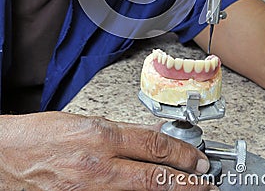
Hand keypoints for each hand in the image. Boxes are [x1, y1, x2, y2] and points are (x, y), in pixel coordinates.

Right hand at [0, 111, 217, 189]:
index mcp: (99, 136)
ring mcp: (89, 190)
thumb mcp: (83, 122)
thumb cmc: (39, 135)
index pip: (153, 144)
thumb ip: (117, 132)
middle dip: (186, 180)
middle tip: (203, 180)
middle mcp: (98, 165)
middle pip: (154, 175)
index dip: (181, 152)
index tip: (196, 157)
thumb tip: (146, 139)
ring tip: (186, 190)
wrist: (7, 157)